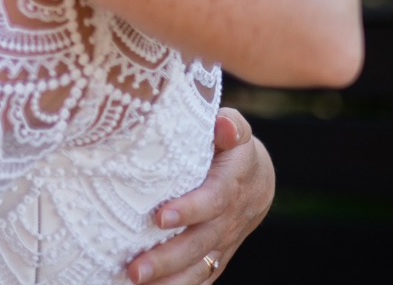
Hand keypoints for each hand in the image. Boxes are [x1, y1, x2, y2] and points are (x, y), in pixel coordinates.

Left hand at [126, 108, 273, 283]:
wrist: (258, 177)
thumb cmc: (233, 146)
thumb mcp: (236, 130)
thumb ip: (231, 125)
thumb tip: (224, 124)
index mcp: (231, 184)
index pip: (213, 200)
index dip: (190, 210)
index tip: (160, 217)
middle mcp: (229, 218)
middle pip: (200, 242)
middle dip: (168, 258)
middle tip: (135, 268)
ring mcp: (224, 240)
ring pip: (199, 266)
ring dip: (169, 280)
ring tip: (135, 283)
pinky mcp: (217, 254)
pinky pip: (202, 276)